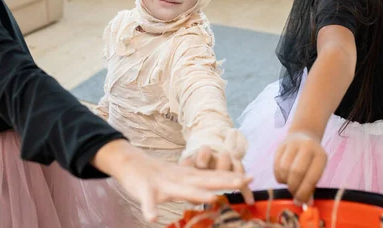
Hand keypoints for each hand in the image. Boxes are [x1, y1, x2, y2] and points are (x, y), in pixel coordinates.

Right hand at [92, 140, 251, 221]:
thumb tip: (214, 190)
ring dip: (196, 194)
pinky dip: (150, 209)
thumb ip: (196, 184)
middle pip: (205, 180)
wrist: (131, 164)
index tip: (251, 177)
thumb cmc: (158, 176)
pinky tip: (152, 218)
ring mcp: (163, 185)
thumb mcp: (180, 179)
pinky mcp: (145, 190)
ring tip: (212, 198)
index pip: (213, 176)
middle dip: (224, 181)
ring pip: (181, 190)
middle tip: (243, 181)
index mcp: (188, 177)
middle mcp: (180, 179)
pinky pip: (147, 201)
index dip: (231, 177)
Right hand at [273, 131, 326, 203]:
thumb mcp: (317, 170)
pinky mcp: (280, 145)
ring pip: (284, 169)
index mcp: (320, 156)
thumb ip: (311, 187)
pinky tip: (283, 177)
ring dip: (285, 181)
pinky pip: (276, 165)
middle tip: (293, 193)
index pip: (311, 177)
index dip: (304, 192)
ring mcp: (292, 144)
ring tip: (288, 184)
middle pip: (296, 172)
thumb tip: (306, 204)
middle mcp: (307, 147)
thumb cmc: (311, 159)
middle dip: (293, 187)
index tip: (299, 202)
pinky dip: (278, 176)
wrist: (303, 136)